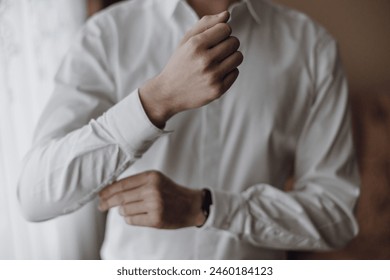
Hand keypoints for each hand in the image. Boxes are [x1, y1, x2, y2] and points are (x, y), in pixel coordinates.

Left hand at [98, 170, 204, 228]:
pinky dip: (131, 219)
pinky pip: (132, 220)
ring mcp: (154, 205)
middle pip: (120, 198)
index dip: (108, 190)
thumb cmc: (171, 192)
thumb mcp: (156, 180)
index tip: (100, 195)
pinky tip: (140, 215)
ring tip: (135, 208)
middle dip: (108, 202)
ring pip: (125, 210)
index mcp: (152, 176)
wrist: (191, 205)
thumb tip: (110, 190)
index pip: (122, 184)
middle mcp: (152, 190)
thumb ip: (136, 183)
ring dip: (124, 211)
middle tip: (101, 206)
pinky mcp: (156, 220)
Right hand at [140, 11, 242, 127]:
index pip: (226, 28)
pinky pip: (235, 72)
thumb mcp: (186, 41)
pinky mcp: (218, 90)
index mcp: (196, 45)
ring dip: (230, 57)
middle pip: (234, 42)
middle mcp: (205, 60)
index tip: (214, 39)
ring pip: (238, 57)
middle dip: (227, 44)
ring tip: (218, 62)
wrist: (168, 93)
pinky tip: (216, 74)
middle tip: (216, 52)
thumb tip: (227, 15)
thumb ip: (206, 24)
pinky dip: (228, 72)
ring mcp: (212, 76)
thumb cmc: (179, 63)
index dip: (222, 32)